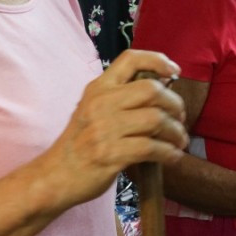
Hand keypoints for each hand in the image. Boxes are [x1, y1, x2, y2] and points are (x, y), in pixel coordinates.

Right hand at [50, 50, 188, 205]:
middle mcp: (101, 103)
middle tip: (180, 118)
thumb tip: (162, 91)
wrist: (55, 176)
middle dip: (175, 104)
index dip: (158, 60)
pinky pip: (151, 148)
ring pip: (156, 119)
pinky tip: (172, 157)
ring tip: (179, 141)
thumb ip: (120, 98)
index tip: (175, 72)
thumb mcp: (93, 109)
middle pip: (151, 90)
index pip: (130, 59)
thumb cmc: (81, 143)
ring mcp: (104, 129)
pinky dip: (169, 153)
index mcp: (98, 88)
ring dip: (175, 132)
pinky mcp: (110, 154)